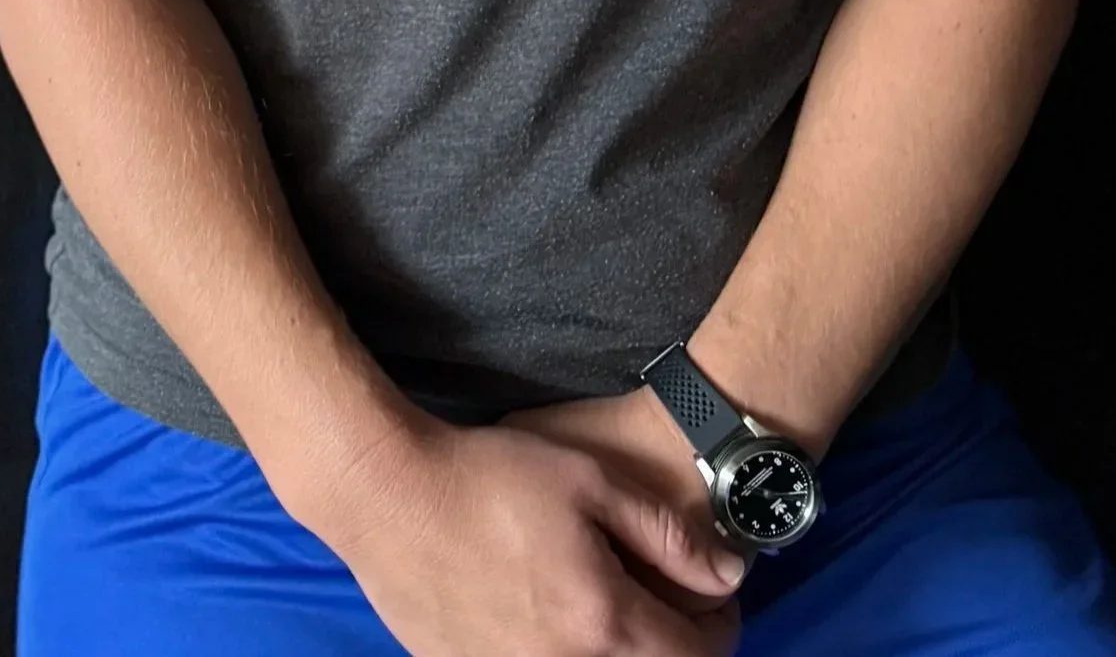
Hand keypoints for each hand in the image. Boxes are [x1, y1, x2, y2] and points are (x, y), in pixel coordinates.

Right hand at [301, 406, 746, 656]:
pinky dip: (557, 650)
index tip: (712, 598)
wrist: (387, 495)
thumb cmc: (488, 477)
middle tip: (663, 604)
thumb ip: (666, 534)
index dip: (719, 626)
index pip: (696, 654)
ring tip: (601, 607)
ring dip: (613, 651)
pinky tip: (541, 614)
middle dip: (671, 644)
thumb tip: (728, 576)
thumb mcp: (587, 479)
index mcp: (603, 622)